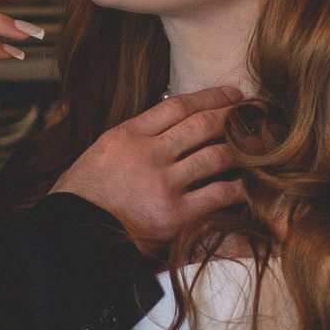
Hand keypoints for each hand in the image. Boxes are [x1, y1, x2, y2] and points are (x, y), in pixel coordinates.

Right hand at [51, 88, 240, 253]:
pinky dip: (237, 189)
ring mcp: (164, 183)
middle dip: (233, 115)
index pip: (177, 105)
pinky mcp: (175, 214)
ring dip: (240, 148)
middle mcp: (149, 153)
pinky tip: (249, 185)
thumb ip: (130, 140)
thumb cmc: (80, 198)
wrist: (70, 236)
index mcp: (127, 135)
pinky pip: (217, 195)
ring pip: (215, 155)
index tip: (230, 93)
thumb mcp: (99, 153)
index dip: (209, 96)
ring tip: (258, 144)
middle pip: (201, 124)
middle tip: (254, 111)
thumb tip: (161, 129)